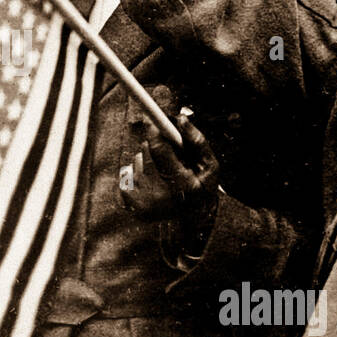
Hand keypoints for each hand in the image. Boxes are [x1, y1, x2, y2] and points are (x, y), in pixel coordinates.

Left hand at [120, 109, 220, 255]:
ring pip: (136, 162)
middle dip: (153, 145)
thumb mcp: (209, 164)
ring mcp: (145, 204)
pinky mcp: (133, 207)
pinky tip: (152, 182)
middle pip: (144, 153)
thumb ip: (197, 140)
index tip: (151, 118)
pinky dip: (137, 172)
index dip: (153, 131)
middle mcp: (161, 197)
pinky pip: (127, 174)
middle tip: (167, 151)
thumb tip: (180, 118)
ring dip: (146, 159)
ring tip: (163, 171)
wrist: (194, 219)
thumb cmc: (203, 186)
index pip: (160, 150)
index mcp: (183, 186)